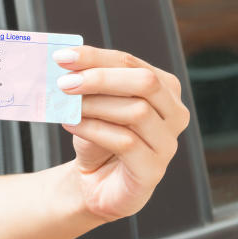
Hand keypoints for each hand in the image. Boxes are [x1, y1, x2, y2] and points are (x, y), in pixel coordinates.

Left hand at [53, 45, 190, 220]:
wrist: (96, 181)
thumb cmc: (97, 138)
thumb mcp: (92, 105)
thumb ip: (87, 84)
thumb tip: (66, 63)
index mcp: (164, 89)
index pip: (131, 63)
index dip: (96, 57)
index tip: (62, 57)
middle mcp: (174, 113)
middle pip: (145, 82)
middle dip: (100, 78)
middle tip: (64, 83)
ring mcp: (168, 143)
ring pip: (137, 111)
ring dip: (95, 106)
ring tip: (66, 108)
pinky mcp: (153, 169)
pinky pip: (126, 141)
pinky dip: (93, 129)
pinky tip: (71, 125)